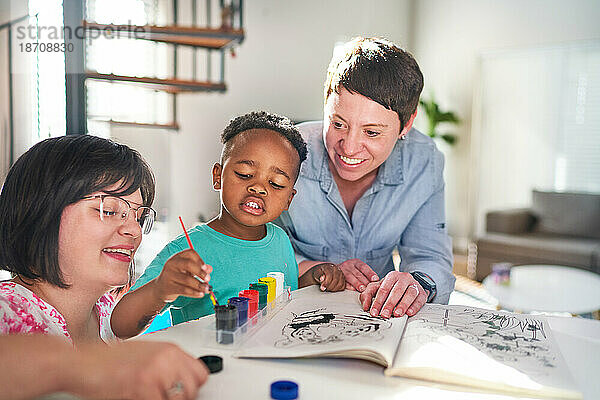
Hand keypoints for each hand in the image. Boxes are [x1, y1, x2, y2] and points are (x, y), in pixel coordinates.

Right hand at [73, 340, 208, 398]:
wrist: (82, 363)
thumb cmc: (108, 359)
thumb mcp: (146, 353)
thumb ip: (167, 364)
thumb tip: (183, 379)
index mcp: (170, 350)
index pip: (200, 373)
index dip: (192, 386)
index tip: (182, 391)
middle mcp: (166, 359)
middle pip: (192, 389)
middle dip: (180, 398)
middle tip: (164, 397)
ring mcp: (155, 373)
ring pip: (178, 399)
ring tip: (149, 396)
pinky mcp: (142, 387)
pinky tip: (137, 397)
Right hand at [153, 249, 212, 302]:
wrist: (160, 288)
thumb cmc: (177, 277)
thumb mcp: (187, 270)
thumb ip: (199, 268)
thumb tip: (209, 269)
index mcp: (177, 257)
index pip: (190, 253)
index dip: (200, 260)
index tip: (206, 268)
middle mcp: (172, 264)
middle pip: (189, 264)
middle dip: (200, 272)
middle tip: (208, 279)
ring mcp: (169, 275)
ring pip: (187, 280)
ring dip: (200, 285)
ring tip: (207, 289)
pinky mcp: (168, 287)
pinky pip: (184, 290)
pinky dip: (194, 293)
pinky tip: (201, 294)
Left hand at [311, 263, 345, 291]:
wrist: (323, 271)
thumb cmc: (320, 273)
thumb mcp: (317, 273)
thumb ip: (319, 276)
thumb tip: (322, 279)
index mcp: (329, 266)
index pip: (329, 275)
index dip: (326, 283)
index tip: (322, 287)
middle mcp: (336, 269)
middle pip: (335, 280)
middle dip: (329, 287)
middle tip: (325, 289)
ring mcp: (341, 274)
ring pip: (340, 284)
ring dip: (333, 289)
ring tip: (328, 289)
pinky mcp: (343, 279)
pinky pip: (343, 286)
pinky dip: (338, 289)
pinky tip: (332, 289)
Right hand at [336, 259, 378, 291]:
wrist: (333, 269)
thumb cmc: (350, 271)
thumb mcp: (358, 268)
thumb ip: (366, 274)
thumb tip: (376, 283)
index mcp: (356, 262)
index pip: (364, 267)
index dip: (370, 273)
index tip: (375, 279)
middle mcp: (349, 265)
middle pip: (358, 273)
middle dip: (364, 281)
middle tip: (370, 287)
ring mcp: (342, 271)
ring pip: (350, 277)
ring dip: (357, 283)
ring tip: (362, 289)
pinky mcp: (337, 277)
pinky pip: (343, 282)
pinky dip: (348, 286)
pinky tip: (352, 289)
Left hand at [359, 271, 428, 317]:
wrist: (410, 285)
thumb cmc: (392, 287)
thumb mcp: (379, 288)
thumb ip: (368, 294)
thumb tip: (366, 306)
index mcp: (392, 276)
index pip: (383, 289)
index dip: (378, 301)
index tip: (374, 311)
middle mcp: (404, 278)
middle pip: (396, 291)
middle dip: (389, 304)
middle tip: (384, 314)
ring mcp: (414, 285)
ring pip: (409, 294)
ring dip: (402, 305)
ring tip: (397, 314)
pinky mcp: (422, 293)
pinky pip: (419, 299)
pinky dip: (414, 307)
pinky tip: (409, 312)